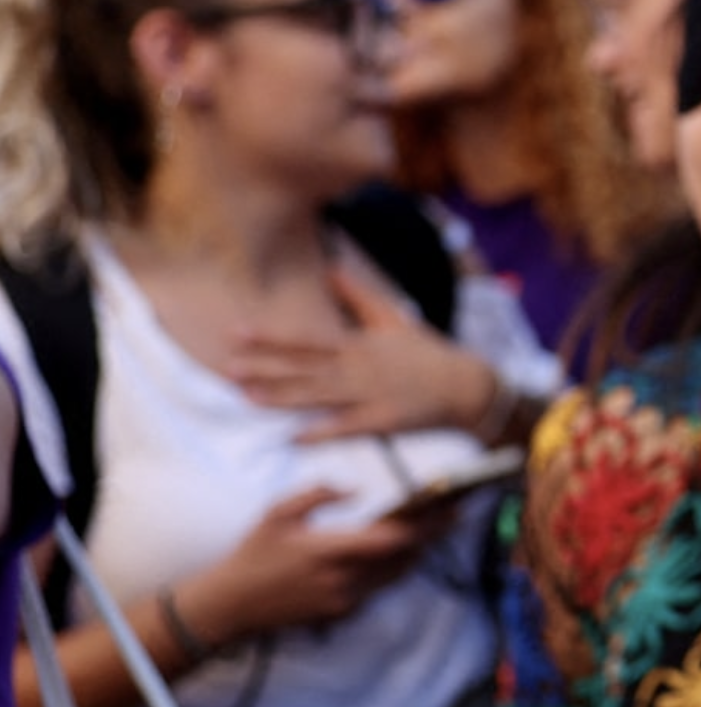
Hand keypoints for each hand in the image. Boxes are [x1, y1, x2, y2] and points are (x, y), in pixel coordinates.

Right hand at [179, 486, 438, 640]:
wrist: (232, 605)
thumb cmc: (252, 555)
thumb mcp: (277, 515)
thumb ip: (316, 496)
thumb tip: (353, 488)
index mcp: (330, 551)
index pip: (392, 539)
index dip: (425, 526)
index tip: (447, 510)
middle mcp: (344, 579)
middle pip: (404, 559)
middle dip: (431, 538)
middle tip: (452, 517)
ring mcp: (345, 600)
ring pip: (396, 576)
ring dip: (416, 555)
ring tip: (433, 532)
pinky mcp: (342, 613)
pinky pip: (378, 589)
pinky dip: (392, 571)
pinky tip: (398, 555)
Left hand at [229, 263, 503, 442]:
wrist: (466, 385)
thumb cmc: (428, 352)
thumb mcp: (395, 319)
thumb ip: (359, 296)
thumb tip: (331, 268)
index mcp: (358, 345)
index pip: (306, 341)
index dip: (271, 338)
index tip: (237, 333)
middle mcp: (358, 369)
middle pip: (304, 369)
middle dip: (265, 369)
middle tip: (227, 369)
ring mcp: (368, 396)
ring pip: (317, 397)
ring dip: (282, 398)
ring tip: (247, 398)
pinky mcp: (382, 420)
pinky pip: (345, 427)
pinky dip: (319, 433)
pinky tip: (292, 438)